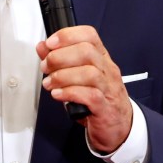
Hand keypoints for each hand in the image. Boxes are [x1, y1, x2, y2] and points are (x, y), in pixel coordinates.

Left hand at [37, 25, 132, 152]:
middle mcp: (107, 70)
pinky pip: (90, 95)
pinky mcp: (105, 108)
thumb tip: (43, 47)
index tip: (49, 44)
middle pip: (87, 51)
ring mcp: (108, 88)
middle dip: (60, 57)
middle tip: (46, 67)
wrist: (119, 127)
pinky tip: (58, 94)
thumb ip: (60, 60)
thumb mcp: (79, 76)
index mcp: (101, 58)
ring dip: (62, 76)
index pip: (89, 35)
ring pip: (89, 73)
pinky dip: (70, 93)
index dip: (67, 35)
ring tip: (50, 83)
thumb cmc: (98, 100)